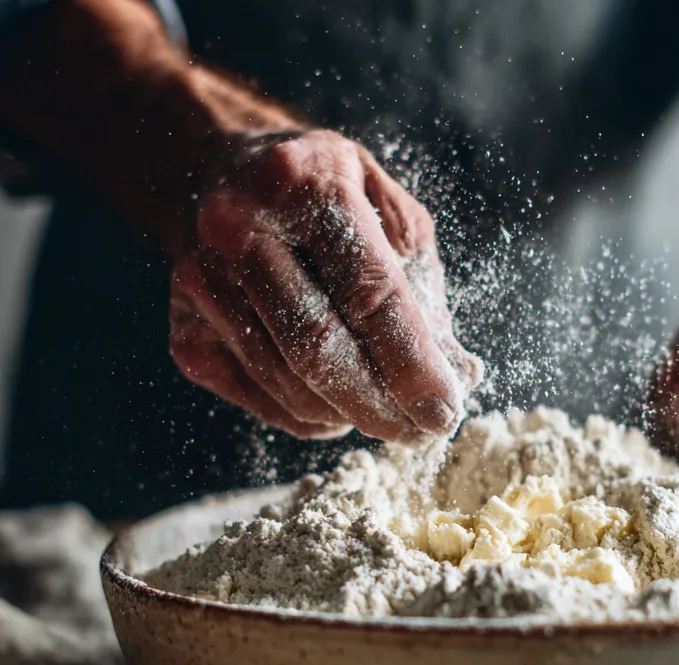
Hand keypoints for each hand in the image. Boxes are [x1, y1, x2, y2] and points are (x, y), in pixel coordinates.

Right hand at [170, 130, 481, 442]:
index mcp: (305, 183)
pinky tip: (334, 397)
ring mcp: (199, 280)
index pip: (369, 293)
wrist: (223, 176)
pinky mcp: (185, 331)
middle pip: (318, 348)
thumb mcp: (390, 211)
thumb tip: (454, 376)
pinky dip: (311, 415)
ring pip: (290, 385)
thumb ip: (424, 288)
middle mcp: (238, 226)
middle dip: (380, 407)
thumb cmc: (327, 199)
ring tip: (385, 411)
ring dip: (349, 415)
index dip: (412, 364)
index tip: (444, 413)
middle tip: (420, 435)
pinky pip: (262, 401)